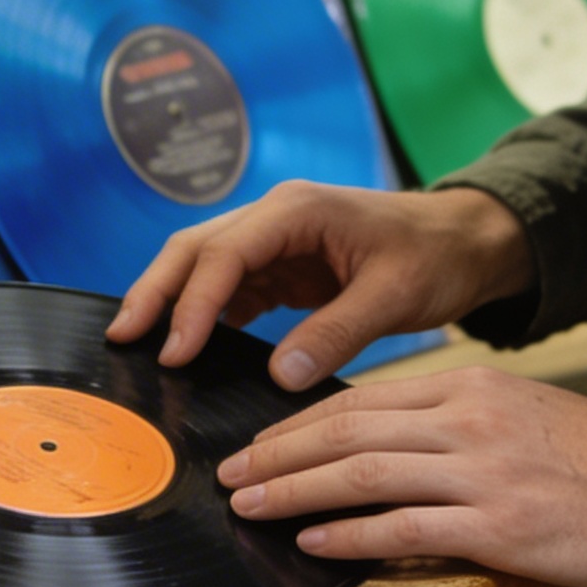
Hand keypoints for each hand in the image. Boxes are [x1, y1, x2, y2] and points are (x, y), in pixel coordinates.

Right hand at [109, 181, 533, 389]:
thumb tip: (281, 377)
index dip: (193, 303)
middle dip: (155, 290)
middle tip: (122, 337)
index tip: (174, 352)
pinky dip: (205, 313)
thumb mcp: (395, 296)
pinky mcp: (282, 264)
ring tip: (140, 344)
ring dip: (172, 301)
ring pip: (204, 265)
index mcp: (298, 210)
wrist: (464, 240)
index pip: (225, 253)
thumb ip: (337, 332)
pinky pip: (230, 286)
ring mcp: (276, 238)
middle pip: (195, 248)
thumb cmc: (435, 256)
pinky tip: (190, 346)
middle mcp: (277, 216)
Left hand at [219, 367, 586, 586]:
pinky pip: (403, 529)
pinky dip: (349, 535)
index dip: (300, 423)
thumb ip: (454, 418)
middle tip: (231, 474)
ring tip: (250, 507)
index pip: (363, 400)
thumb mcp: (519, 411)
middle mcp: (465, 421)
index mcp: (468, 388)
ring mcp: (478, 473)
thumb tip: (386, 438)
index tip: (261, 443)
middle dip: (279, 455)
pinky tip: (312, 540)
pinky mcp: (494, 526)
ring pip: (362, 475)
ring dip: (295, 492)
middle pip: (347, 432)